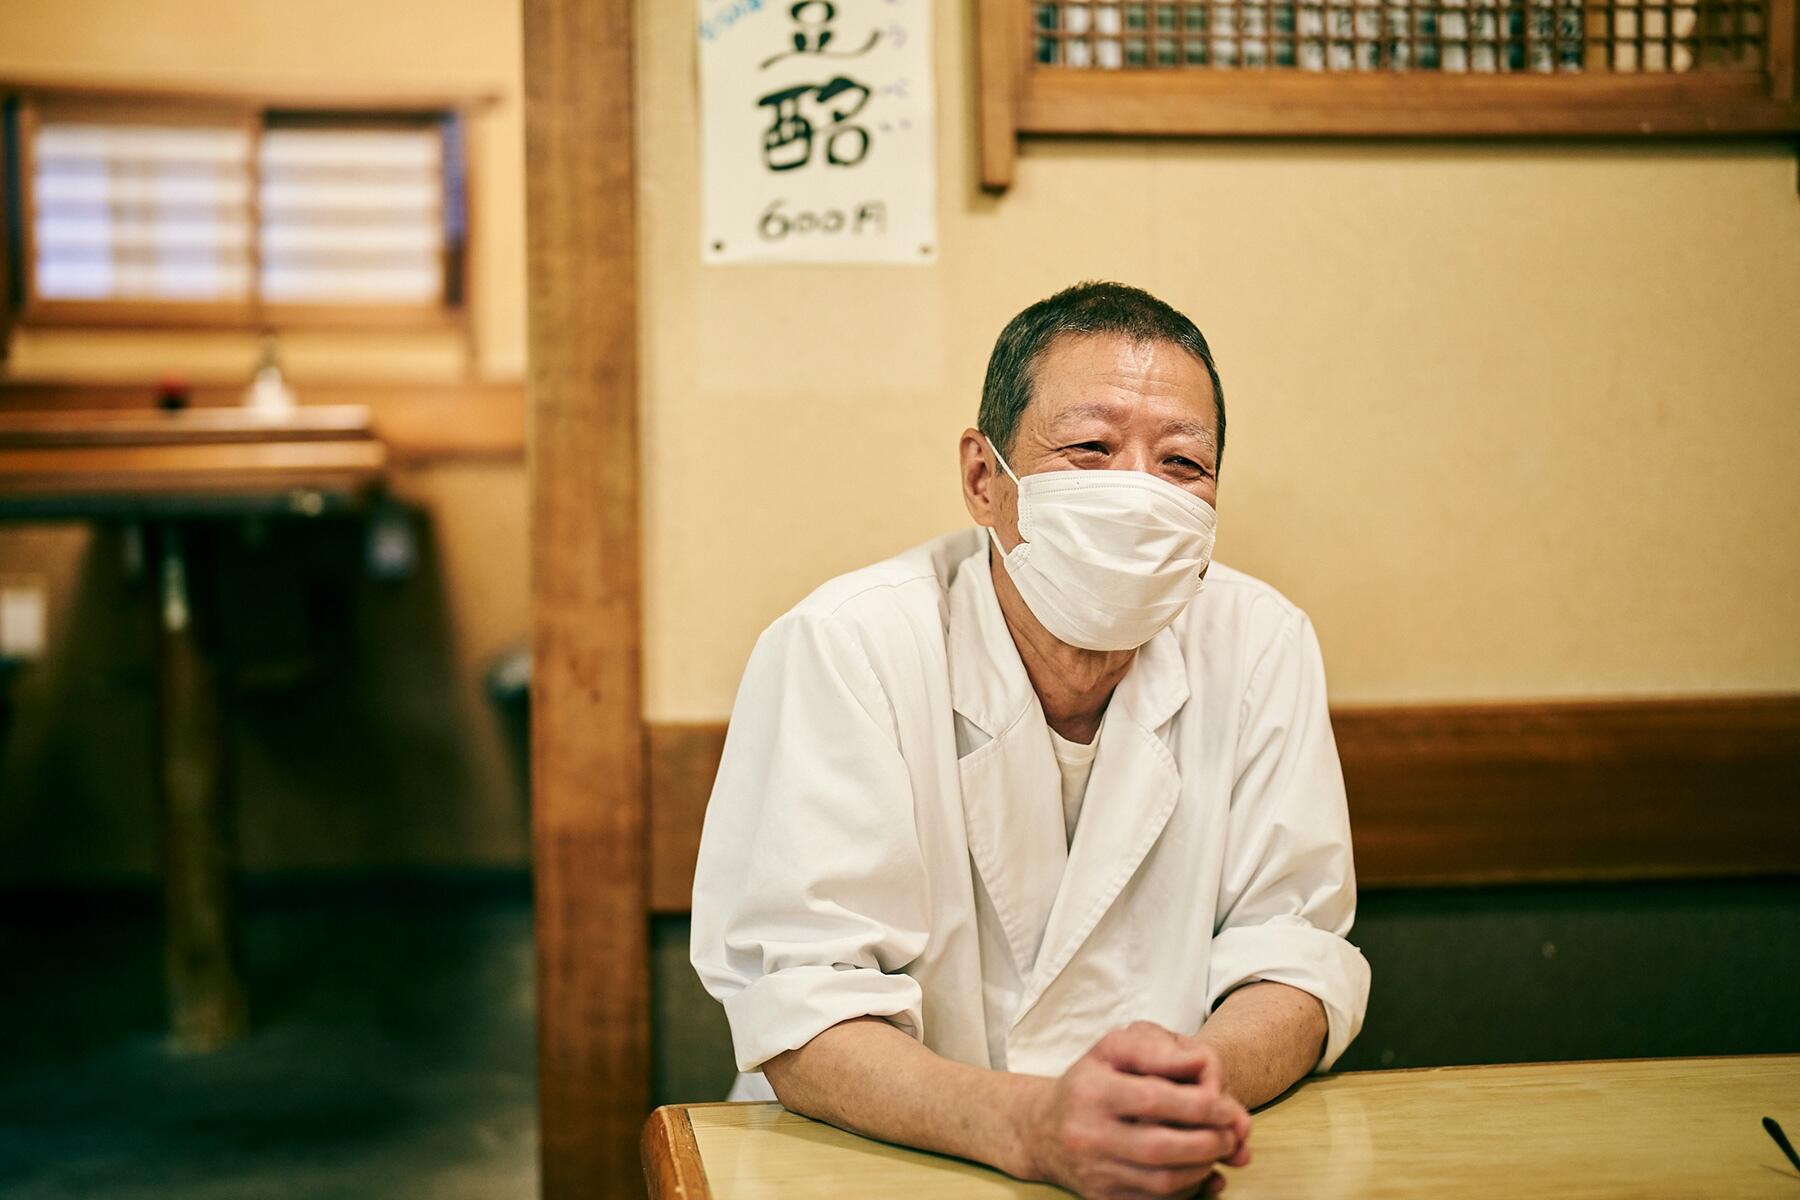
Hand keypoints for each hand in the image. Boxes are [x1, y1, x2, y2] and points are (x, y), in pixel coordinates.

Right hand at [1016, 1022, 1251, 1199]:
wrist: (1042, 1131)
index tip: (1227, 1105)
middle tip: (1231, 1133)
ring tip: (1219, 1149)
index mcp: (1091, 1091)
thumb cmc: (1089, 1082)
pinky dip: (1189, 1191)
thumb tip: (1200, 1063)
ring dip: (1203, 1168)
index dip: (1200, 1104)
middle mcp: (1088, 1135)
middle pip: (1161, 1148)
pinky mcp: (1103, 1199)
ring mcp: (1094, 1172)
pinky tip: (1202, 1173)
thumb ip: (1155, 1048)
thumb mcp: (1112, 1049)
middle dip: (1208, 1142)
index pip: (1154, 1099)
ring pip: (1162, 1182)